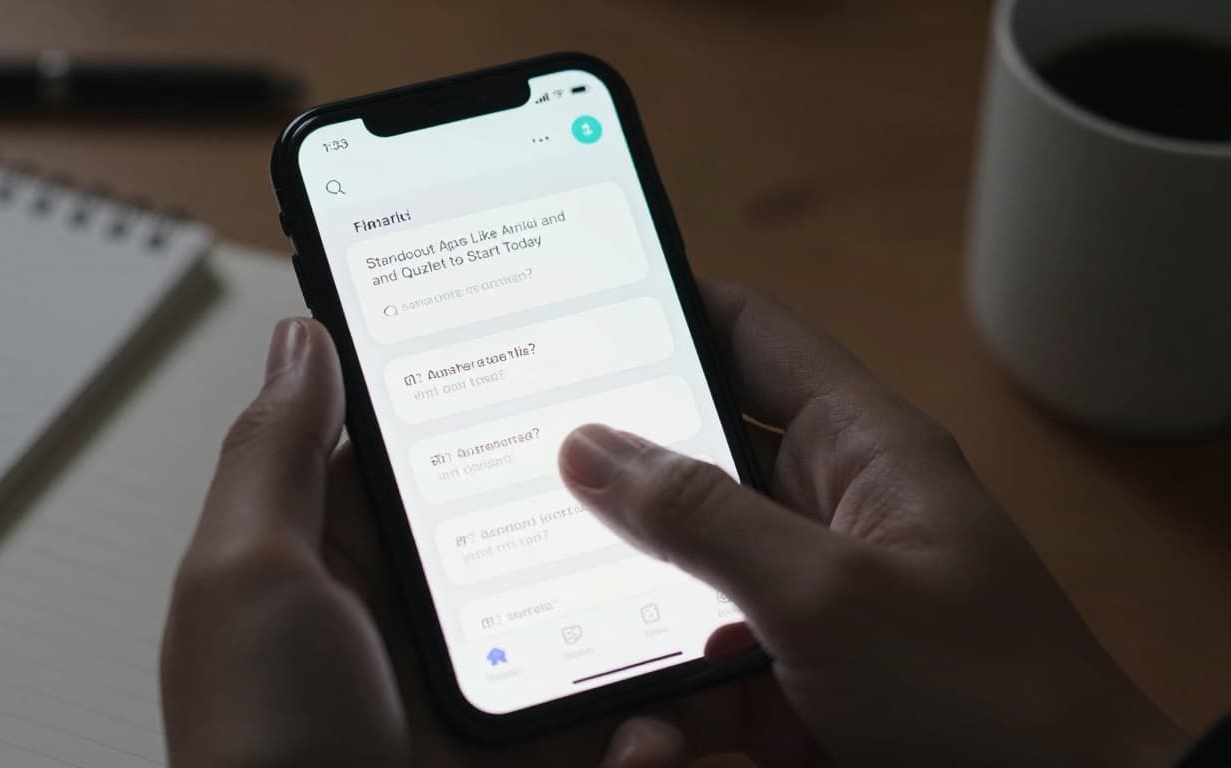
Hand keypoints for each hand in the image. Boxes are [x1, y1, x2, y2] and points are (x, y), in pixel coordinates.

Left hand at [159, 318, 806, 767]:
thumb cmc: (257, 746)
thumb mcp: (247, 577)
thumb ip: (275, 454)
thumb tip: (303, 340)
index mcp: (343, 551)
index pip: (427, 446)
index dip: (489, 392)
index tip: (562, 347)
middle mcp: (417, 606)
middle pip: (528, 520)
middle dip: (597, 499)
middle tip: (669, 466)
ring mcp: (481, 677)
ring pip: (587, 611)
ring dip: (640, 606)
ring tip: (695, 590)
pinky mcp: (530, 746)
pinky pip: (611, 716)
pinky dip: (642, 723)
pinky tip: (653, 726)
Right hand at [558, 282, 1192, 767]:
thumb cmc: (988, 697)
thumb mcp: (830, 594)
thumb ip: (703, 516)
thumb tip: (590, 446)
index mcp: (859, 446)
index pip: (748, 335)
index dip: (664, 309)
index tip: (566, 315)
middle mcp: (825, 509)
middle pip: (694, 459)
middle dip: (613, 479)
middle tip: (519, 479)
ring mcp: (804, 600)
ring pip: (678, 575)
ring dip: (626, 609)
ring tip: (559, 625)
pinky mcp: (789, 681)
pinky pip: (694, 668)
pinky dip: (657, 701)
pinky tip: (639, 739)